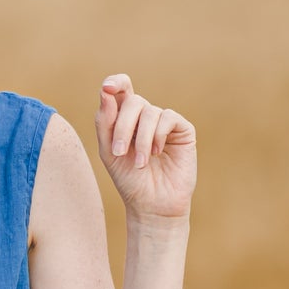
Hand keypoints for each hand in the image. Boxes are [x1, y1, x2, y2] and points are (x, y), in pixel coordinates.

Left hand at [95, 75, 196, 219]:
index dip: (115, 83)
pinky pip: (168, 118)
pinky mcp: (183, 130)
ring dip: (141, 139)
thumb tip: (105, 91)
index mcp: (125, 119)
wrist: (152, 205)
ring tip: (141, 163)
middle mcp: (145, 117)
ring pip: (150, 111)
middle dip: (123, 125)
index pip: (120, 90)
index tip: (107, 88)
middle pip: (132, 101)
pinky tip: (157, 153)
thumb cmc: (129, 180)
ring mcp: (164, 122)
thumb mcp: (109, 152)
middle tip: (119, 151)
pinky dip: (158, 135)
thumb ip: (105, 122)